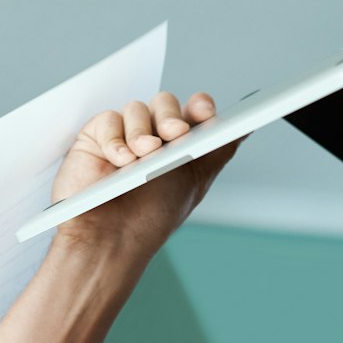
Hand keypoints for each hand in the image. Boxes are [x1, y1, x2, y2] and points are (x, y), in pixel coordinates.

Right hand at [51, 90, 245, 254]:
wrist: (110, 239)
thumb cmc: (152, 217)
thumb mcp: (195, 180)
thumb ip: (219, 149)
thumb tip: (245, 127)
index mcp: (179, 144)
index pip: (192, 111)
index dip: (199, 106)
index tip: (204, 112)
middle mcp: (153, 135)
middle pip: (165, 103)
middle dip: (170, 116)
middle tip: (174, 134)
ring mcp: (124, 134)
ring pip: (137, 108)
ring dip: (142, 131)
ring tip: (143, 156)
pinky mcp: (96, 137)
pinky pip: (109, 120)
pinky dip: (116, 139)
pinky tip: (120, 161)